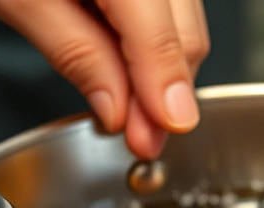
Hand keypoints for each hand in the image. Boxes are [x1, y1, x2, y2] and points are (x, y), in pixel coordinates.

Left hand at [0, 0, 209, 159]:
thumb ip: (77, 54)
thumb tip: (118, 109)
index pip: (160, 40)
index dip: (161, 97)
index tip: (156, 137)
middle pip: (186, 35)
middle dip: (165, 91)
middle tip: (143, 135)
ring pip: (185, 22)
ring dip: (163, 68)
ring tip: (134, 105)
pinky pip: (171, 5)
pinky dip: (155, 39)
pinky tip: (130, 62)